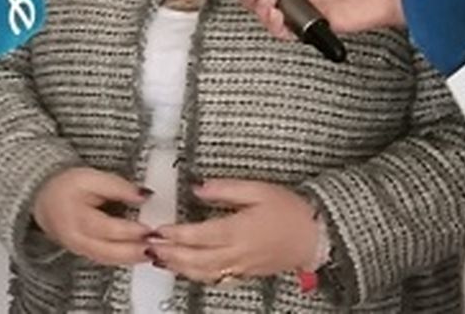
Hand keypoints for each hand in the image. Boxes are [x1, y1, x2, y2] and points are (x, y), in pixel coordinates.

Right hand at [30, 167, 151, 265]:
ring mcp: (80, 250)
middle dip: (136, 251)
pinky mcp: (85, 254)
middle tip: (158, 246)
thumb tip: (143, 195)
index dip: (131, 230)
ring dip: (133, 258)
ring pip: (110, 260)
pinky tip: (139, 254)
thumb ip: (118, 186)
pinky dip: (125, 259)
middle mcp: (76, 239)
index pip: (108, 228)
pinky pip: (107, 261)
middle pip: (110, 251)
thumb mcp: (91, 177)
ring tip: (153, 251)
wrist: (43, 198)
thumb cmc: (64, 186)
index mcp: (76, 217)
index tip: (150, 228)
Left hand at [149, 180, 318, 283]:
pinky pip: (216, 278)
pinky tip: (184, 268)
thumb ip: (225, 189)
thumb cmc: (289, 210)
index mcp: (238, 231)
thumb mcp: (258, 189)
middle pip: (196, 259)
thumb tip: (197, 187)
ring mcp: (241, 266)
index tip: (157, 228)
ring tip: (158, 258)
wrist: (316, 236)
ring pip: (204, 273)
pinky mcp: (246, 273)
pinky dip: (196, 274)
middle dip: (170, 254)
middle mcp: (237, 253)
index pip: (199, 235)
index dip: (175, 234)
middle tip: (148, 246)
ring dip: (178, 267)